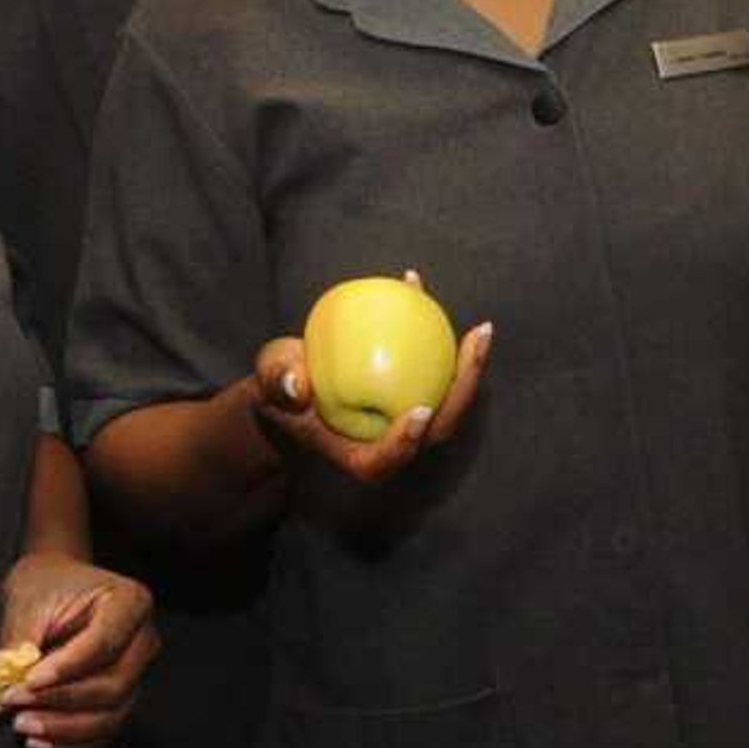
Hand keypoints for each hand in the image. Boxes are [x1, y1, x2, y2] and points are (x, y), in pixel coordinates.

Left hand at [0, 558, 157, 747]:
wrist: (56, 587)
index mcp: (130, 603)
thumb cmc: (47, 587)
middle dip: (62, 701)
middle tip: (17, 702)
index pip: (104, 644)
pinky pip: (104, 732)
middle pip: (114, 685)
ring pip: (111, 716)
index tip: (29, 680)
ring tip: (24, 725)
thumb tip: (4, 684)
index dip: (67, 668)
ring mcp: (136, 674)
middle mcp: (143, 641)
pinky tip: (40, 741)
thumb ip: (20, 643)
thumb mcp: (30, 602)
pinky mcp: (121, 699)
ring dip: (65, 729)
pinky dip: (72, 744)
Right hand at [248, 273, 493, 486]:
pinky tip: (422, 287)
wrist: (291, 389)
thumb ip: (276, 383)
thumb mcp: (267, 384)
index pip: (385, 460)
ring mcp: (409, 420)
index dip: (406, 443)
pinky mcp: (415, 394)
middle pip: (437, 430)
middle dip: (464, 394)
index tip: (420, 412)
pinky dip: (436, 333)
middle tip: (473, 349)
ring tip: (481, 330)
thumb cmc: (278, 392)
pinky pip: (434, 366)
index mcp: (359, 457)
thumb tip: (297, 385)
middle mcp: (393, 444)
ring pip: (448, 401)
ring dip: (470, 367)